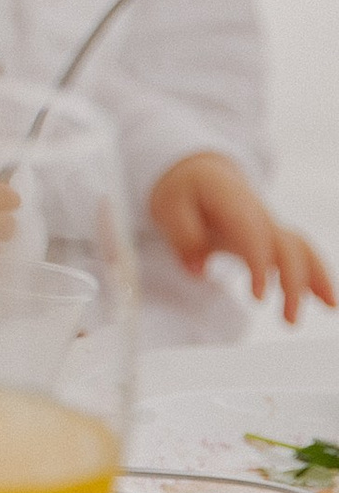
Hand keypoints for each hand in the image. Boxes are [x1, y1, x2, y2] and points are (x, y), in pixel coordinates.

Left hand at [149, 153, 335, 325]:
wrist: (203, 172)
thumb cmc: (186, 190)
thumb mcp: (169, 205)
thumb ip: (182, 234)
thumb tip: (198, 269)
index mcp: (233, 204)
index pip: (254, 235)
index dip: (260, 264)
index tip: (258, 297)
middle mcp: (260, 214)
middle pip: (286, 244)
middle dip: (294, 281)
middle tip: (290, 320)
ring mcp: (270, 225)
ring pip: (302, 247)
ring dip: (316, 277)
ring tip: (329, 308)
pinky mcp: (273, 237)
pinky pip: (302, 253)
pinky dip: (316, 274)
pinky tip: (325, 300)